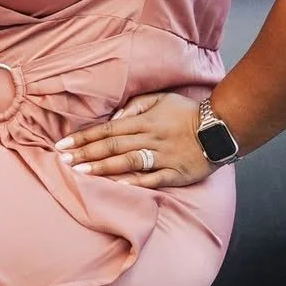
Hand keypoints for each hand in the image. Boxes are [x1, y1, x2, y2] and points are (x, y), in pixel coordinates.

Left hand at [52, 91, 214, 189]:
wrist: (223, 127)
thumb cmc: (188, 112)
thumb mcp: (161, 99)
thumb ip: (135, 105)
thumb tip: (113, 115)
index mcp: (145, 121)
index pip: (108, 129)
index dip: (84, 137)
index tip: (63, 144)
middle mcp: (150, 138)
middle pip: (112, 146)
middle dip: (85, 153)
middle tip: (62, 160)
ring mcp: (163, 157)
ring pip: (128, 162)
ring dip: (103, 167)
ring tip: (80, 171)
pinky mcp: (175, 174)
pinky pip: (151, 180)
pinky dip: (132, 183)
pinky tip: (114, 186)